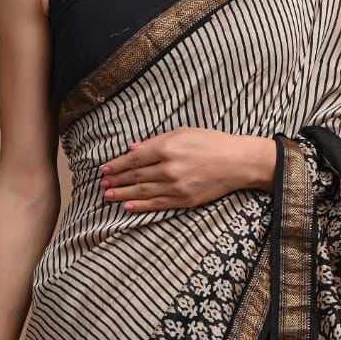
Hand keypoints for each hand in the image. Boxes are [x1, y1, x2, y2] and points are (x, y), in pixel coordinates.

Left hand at [99, 129, 274, 210]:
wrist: (238, 163)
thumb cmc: (212, 142)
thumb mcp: (184, 132)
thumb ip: (156, 141)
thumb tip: (133, 148)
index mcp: (167, 148)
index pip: (134, 159)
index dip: (117, 165)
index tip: (105, 169)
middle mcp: (169, 168)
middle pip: (135, 176)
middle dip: (116, 180)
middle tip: (102, 183)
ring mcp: (176, 186)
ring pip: (142, 192)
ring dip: (122, 194)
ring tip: (108, 195)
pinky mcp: (184, 200)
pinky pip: (157, 204)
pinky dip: (140, 206)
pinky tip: (127, 207)